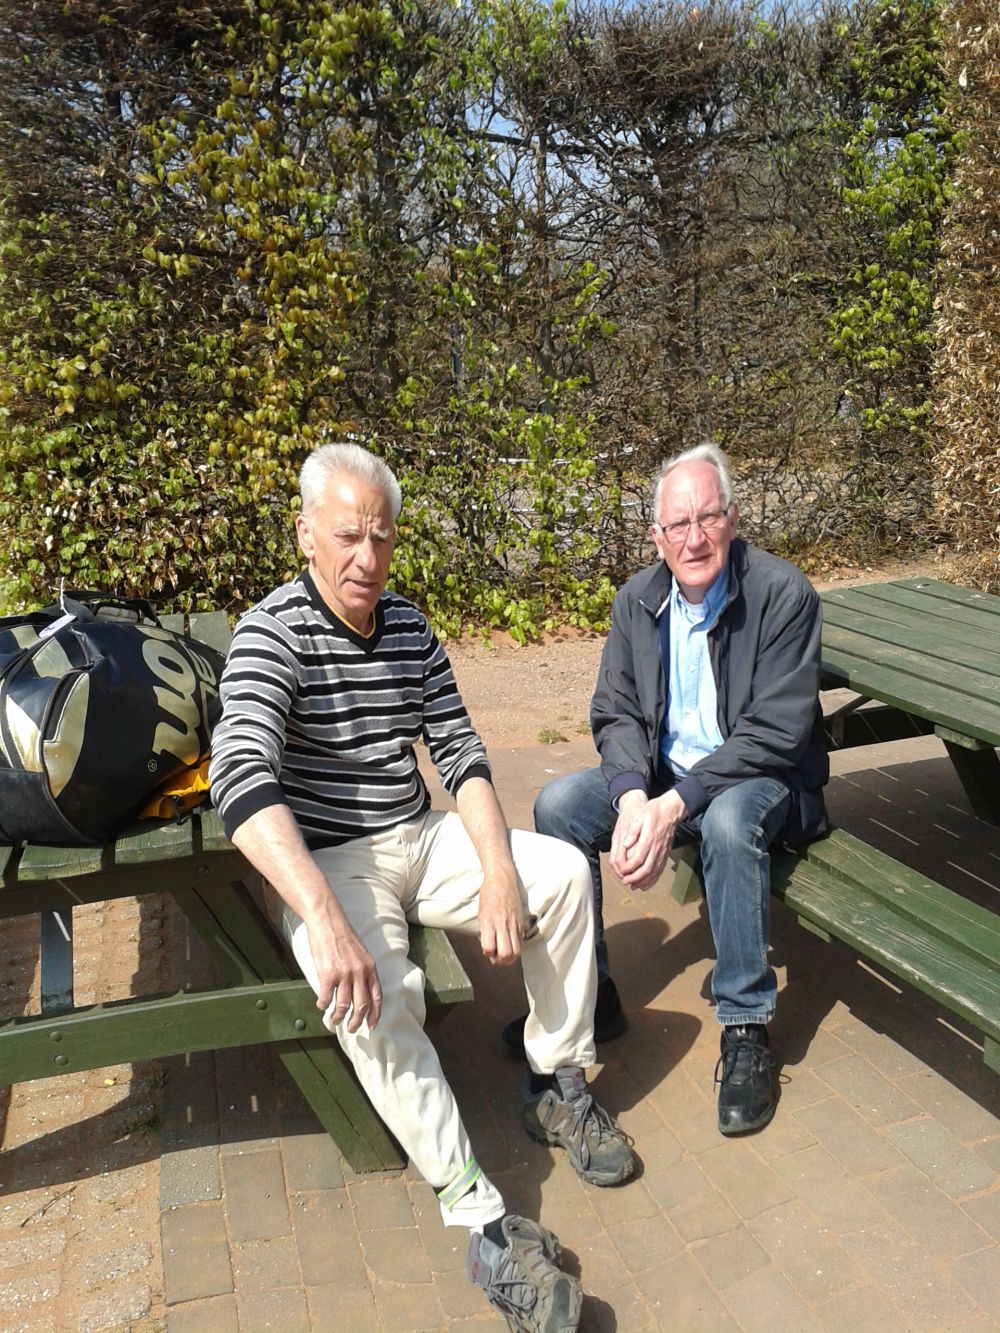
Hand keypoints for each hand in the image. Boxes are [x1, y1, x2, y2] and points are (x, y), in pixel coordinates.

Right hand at [308, 908, 382, 1033]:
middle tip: (352, 1028)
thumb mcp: (360, 952)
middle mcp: (359, 972)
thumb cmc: (342, 935)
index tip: (372, 1025)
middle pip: (361, 1005)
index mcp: (370, 967)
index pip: (377, 996)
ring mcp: (344, 974)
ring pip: (343, 1006)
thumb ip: (362, 970)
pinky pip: (326, 997)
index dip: (376, 1013)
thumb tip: (359, 989)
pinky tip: (321, 1005)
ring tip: (334, 1020)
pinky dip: (323, 1005)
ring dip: (338, 1017)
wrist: (327, 920)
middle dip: (357, 1021)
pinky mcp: (327, 973)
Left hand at [478, 867, 526, 965]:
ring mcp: (513, 924)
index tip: (488, 950)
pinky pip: (521, 942)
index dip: (488, 953)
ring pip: (516, 951)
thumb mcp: (481, 913)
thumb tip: (489, 948)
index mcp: (488, 922)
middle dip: (501, 960)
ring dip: (510, 957)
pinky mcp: (521, 922)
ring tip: (505, 954)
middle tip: (497, 957)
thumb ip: (485, 931)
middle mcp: (501, 924)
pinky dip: (516, 947)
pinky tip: (511, 944)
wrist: (502, 880)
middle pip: (505, 954)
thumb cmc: (488, 895)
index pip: (489, 948)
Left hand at [610, 789, 685, 890]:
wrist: (671, 810)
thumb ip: (633, 830)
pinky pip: (660, 869)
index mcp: (649, 838)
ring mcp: (663, 852)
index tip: (622, 871)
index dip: (630, 867)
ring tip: (634, 886)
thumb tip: (625, 843)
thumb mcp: (640, 815)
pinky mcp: (666, 853)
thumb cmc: (654, 811)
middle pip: (647, 868)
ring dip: (644, 881)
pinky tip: (646, 883)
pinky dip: (653, 879)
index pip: (639, 858)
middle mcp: (657, 848)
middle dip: (635, 878)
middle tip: (625, 882)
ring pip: (655, 871)